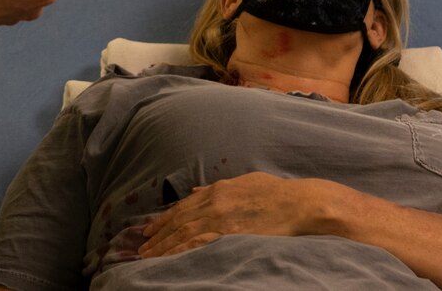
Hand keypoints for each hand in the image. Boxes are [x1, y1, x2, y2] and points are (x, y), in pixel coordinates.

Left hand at [136, 174, 332, 258]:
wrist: (299, 203)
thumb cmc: (278, 194)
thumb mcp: (247, 182)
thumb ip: (220, 187)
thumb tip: (198, 190)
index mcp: (219, 188)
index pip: (184, 205)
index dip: (165, 218)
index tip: (151, 228)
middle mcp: (214, 200)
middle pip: (178, 220)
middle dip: (158, 234)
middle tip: (142, 247)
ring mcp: (220, 217)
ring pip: (183, 233)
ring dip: (163, 246)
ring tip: (148, 257)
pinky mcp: (228, 233)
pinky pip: (197, 244)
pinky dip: (179, 252)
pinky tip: (169, 259)